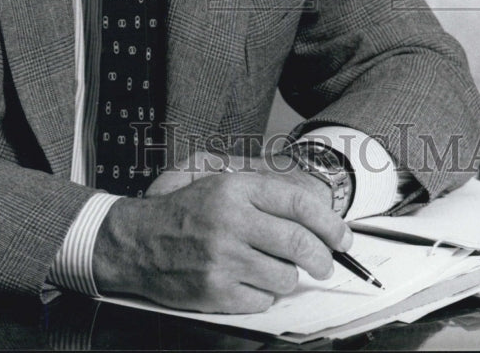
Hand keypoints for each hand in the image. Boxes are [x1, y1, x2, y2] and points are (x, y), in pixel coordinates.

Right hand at [92, 167, 352, 312]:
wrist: (136, 242)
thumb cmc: (181, 211)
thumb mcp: (216, 180)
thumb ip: (260, 188)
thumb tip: (309, 207)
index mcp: (236, 188)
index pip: (298, 204)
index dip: (330, 223)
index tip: (343, 237)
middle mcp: (232, 221)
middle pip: (299, 243)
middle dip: (321, 258)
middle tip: (324, 264)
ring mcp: (224, 259)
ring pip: (285, 277)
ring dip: (288, 278)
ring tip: (273, 270)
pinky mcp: (216, 291)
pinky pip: (262, 300)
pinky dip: (263, 295)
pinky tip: (248, 282)